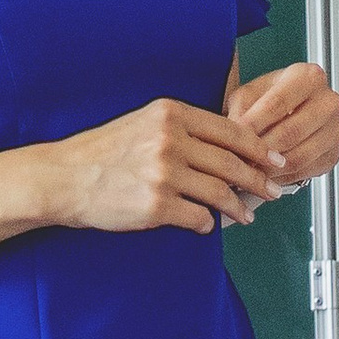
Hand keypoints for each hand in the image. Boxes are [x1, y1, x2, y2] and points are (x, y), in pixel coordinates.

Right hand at [41, 98, 279, 235]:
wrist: (63, 178)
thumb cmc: (102, 153)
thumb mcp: (143, 123)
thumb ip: (183, 129)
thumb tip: (228, 146)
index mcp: (170, 114)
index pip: (231, 131)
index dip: (260, 148)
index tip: (276, 160)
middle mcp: (169, 140)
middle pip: (232, 163)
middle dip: (259, 181)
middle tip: (274, 191)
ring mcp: (164, 174)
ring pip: (220, 193)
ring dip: (238, 207)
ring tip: (247, 215)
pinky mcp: (156, 206)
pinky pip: (198, 219)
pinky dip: (207, 224)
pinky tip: (207, 224)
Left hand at [227, 60, 338, 192]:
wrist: (290, 111)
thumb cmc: (270, 99)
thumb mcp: (249, 95)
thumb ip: (243, 111)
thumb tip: (237, 135)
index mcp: (309, 77)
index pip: (278, 102)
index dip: (254, 122)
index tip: (237, 136)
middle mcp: (328, 102)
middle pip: (291, 132)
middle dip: (262, 149)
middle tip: (241, 159)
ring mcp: (335, 130)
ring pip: (299, 156)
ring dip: (271, 167)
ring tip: (250, 169)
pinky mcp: (333, 155)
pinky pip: (305, 171)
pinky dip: (282, 177)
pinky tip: (266, 173)